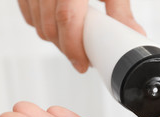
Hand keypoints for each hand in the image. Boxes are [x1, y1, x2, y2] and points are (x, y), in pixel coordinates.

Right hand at [18, 0, 144, 72]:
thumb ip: (120, 10)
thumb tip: (132, 36)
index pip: (67, 19)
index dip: (74, 47)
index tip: (83, 64)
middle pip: (49, 27)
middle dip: (66, 48)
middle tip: (82, 55)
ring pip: (36, 23)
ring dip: (54, 39)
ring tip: (72, 42)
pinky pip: (27, 12)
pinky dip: (40, 24)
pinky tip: (55, 27)